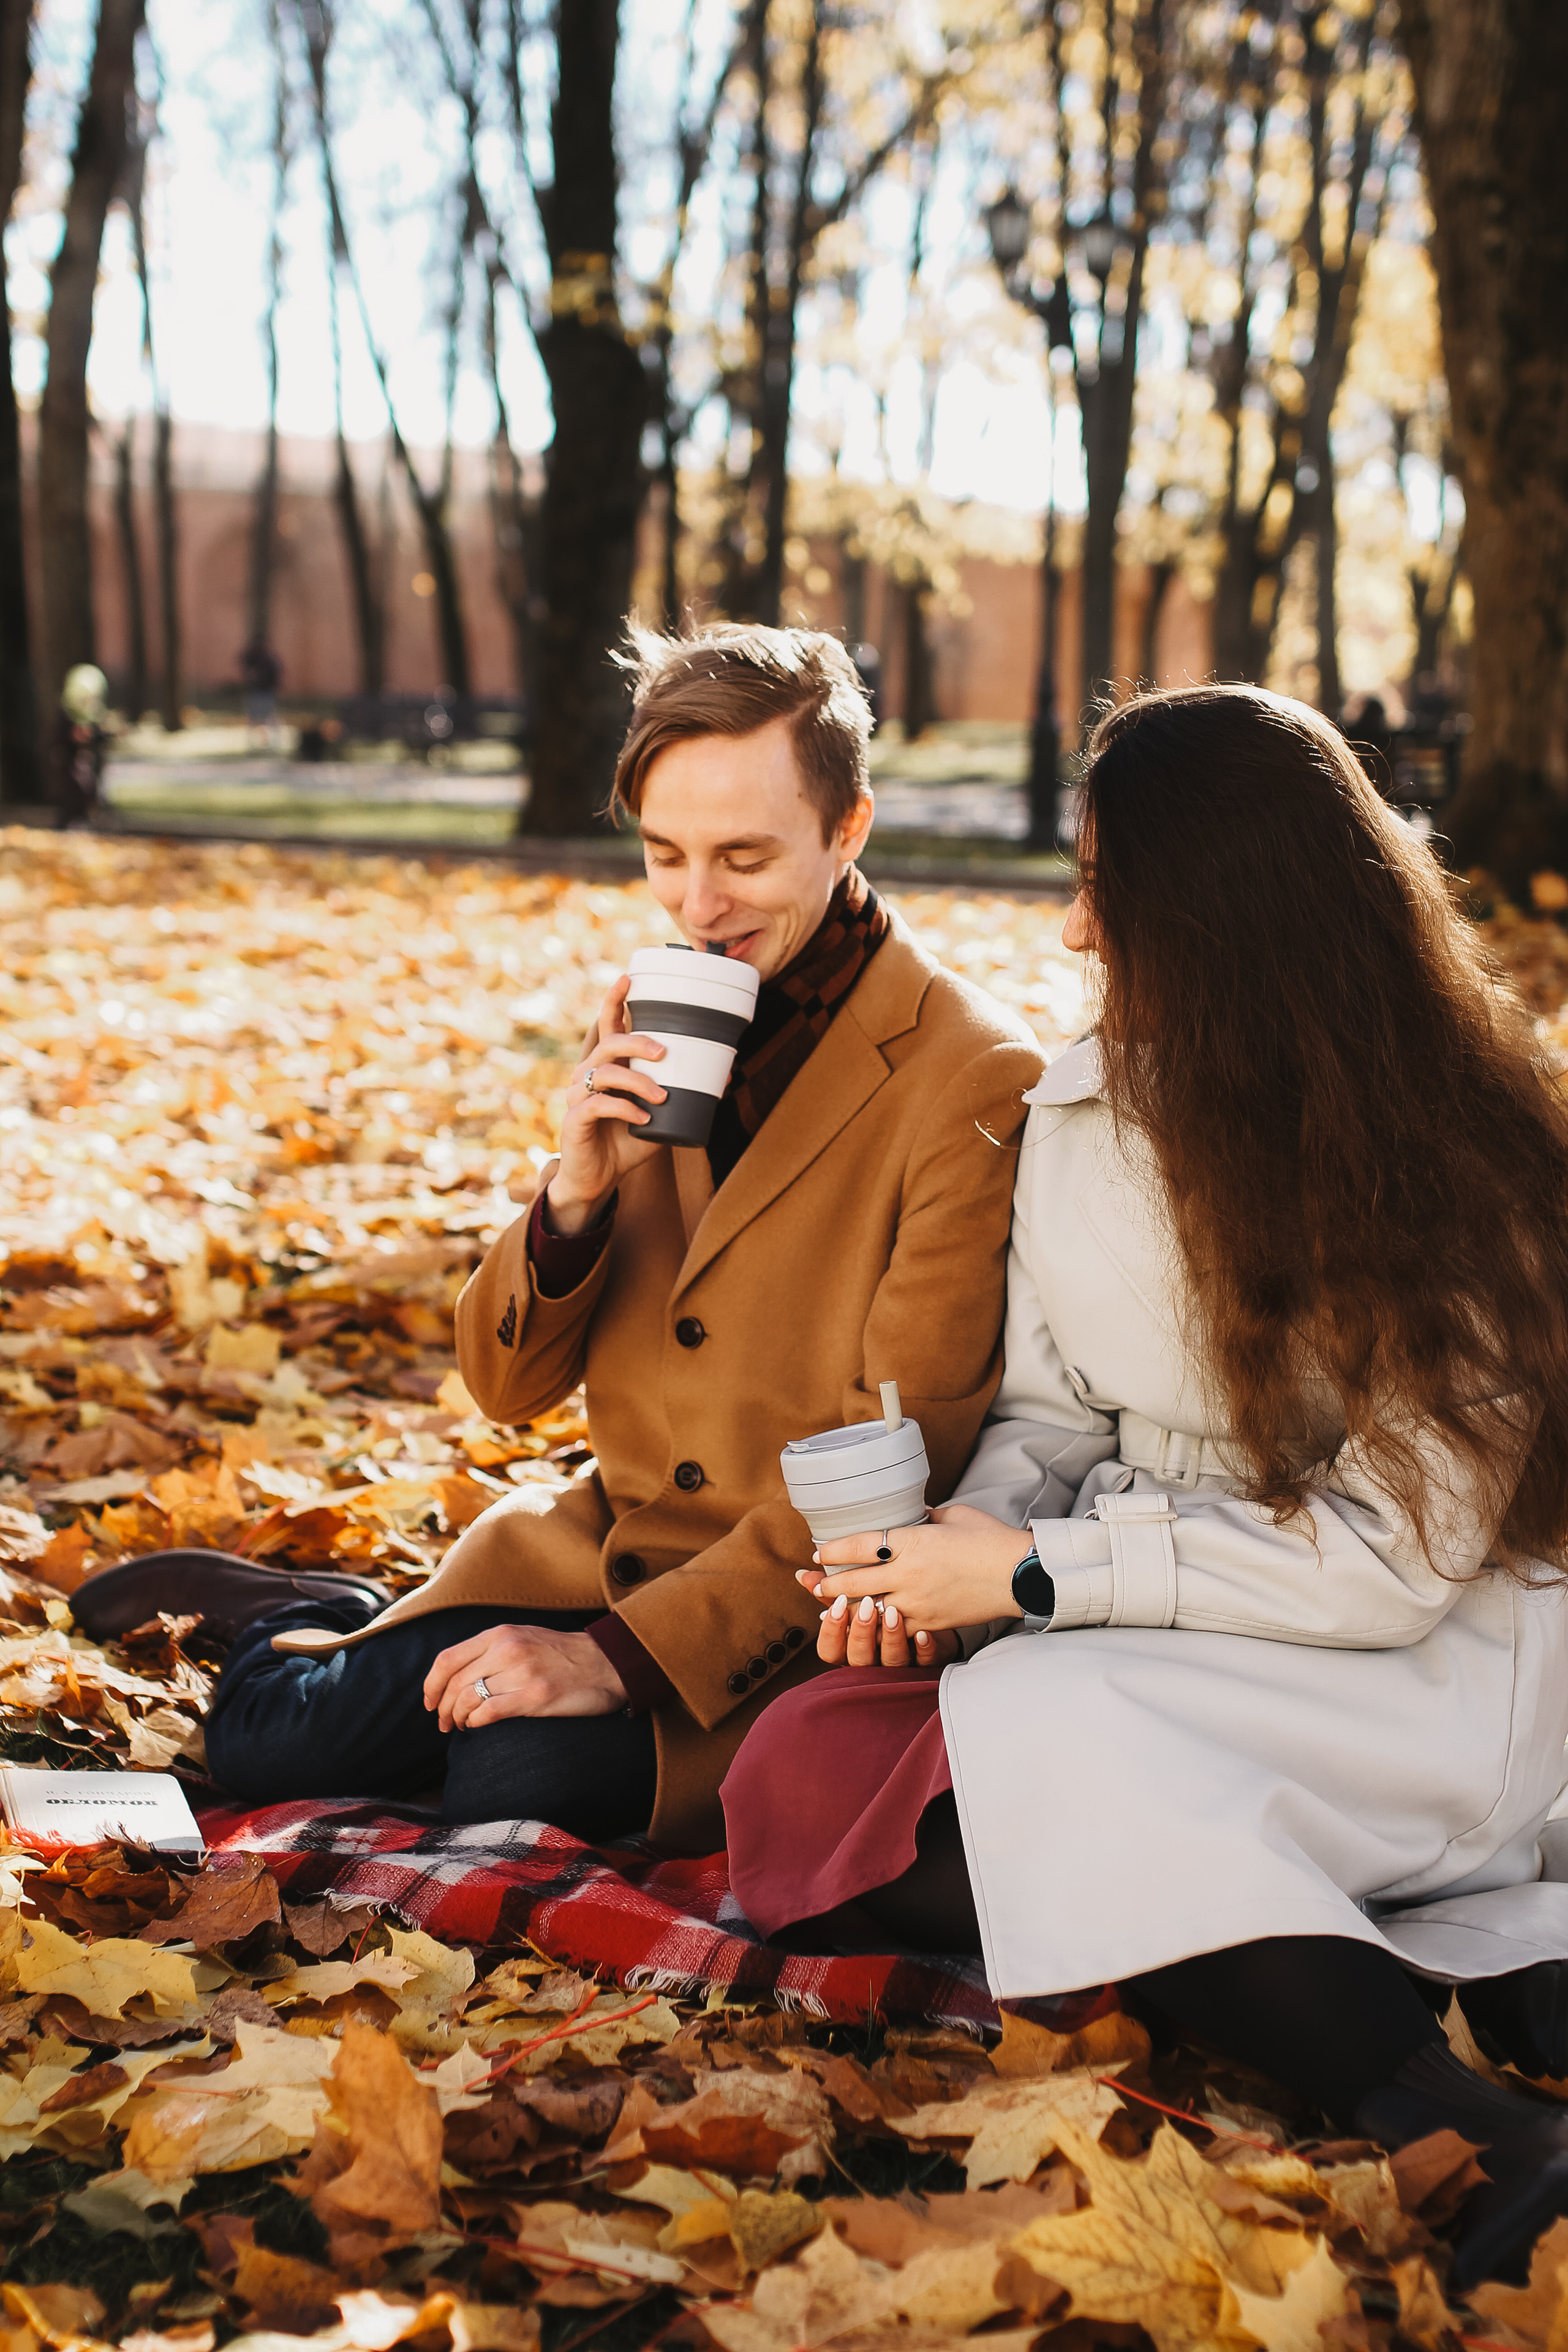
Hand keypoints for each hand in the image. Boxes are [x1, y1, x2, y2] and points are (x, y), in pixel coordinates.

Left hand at [422, 1625, 627, 1728]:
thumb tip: (456, 1678)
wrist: (607, 1663)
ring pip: (467, 1699)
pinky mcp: (536, 1695)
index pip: (447, 1659)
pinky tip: (479, 1727)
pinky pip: (489, 1712)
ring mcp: (522, 1671)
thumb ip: (491, 1650)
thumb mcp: (524, 1637)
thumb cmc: (563, 1655)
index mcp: (501, 1633)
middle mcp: (508, 1648)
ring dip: (458, 1719)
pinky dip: (476, 1723)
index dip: (431, 1685)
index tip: (429, 1702)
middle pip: (454, 1683)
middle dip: (441, 1709)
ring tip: (462, 1727)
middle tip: (444, 1724)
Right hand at [547, 975, 667, 1233]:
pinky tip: (644, 1119)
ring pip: (604, 1072)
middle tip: (665, 1052)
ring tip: (662, 1097)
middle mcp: (586, 1074)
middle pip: (608, 1043)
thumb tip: (728, 1075)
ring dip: (638, 1082)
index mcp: (606, 1065)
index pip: (607, 1026)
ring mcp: (576, 1096)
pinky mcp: (573, 1120)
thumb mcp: (660, 1114)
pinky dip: (625, 1110)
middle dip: (637, 1042)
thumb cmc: (628, 1141)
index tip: (628, 978)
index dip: (614, 1001)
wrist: (599, 1179)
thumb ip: (683, 1093)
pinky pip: (598, 1105)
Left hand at [796, 1503, 1025, 1633]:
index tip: (818, 1552)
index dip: (833, 1550)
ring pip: (867, 1608)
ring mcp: (917, 1602)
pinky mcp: (929, 1622)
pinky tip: (862, 1624)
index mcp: (913, 1541)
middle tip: (809, 1581)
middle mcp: (908, 1573)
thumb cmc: (990, 1539)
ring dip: (843, 1608)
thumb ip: (926, 1517)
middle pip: (853, 1581)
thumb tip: (912, 1515)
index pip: (859, 1545)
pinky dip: (874, 1625)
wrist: (1020, 1575)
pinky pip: (893, 1627)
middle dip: (826, 1583)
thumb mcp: (954, 1515)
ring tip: (825, 1606)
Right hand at [815, 1589, 959, 1669]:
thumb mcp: (858, 1598)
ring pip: (891, 1662)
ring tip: (894, 1612)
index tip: (838, 1602)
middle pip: (858, 1659)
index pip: (830, 1650)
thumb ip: (832, 1591)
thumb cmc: (887, 1604)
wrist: (932, 1611)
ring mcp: (900, 1662)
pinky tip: (923, 1632)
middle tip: (867, 1605)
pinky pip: (925, 1663)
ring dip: (891, 1638)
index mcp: (850, 1646)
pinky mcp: (928, 1661)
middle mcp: (872, 1659)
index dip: (831, 1630)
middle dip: (860, 1632)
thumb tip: (803, 1573)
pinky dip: (924, 1649)